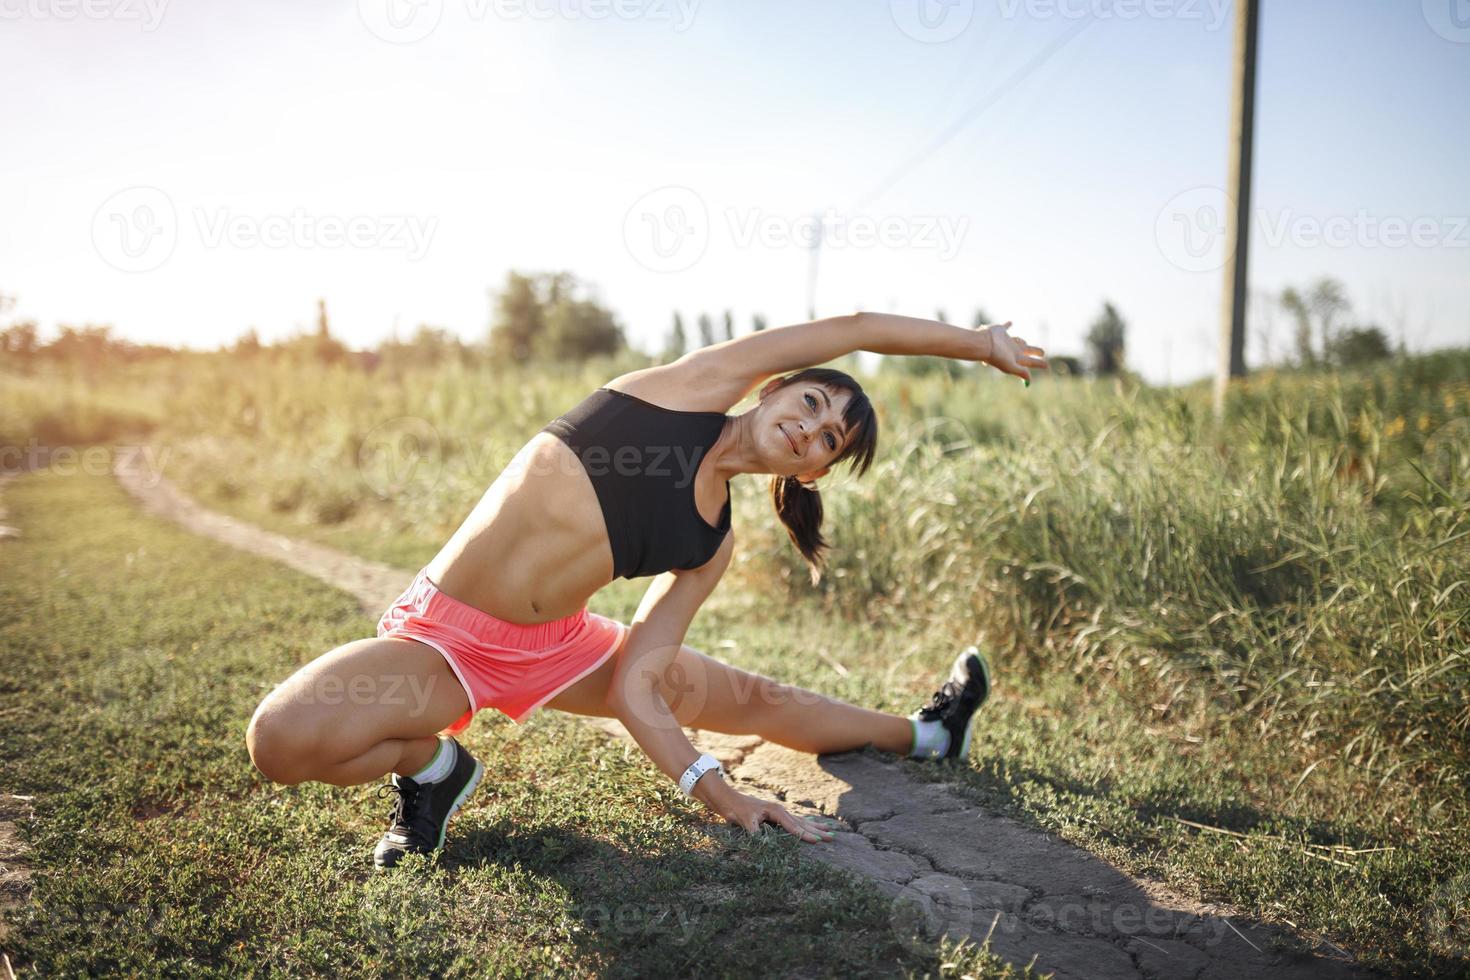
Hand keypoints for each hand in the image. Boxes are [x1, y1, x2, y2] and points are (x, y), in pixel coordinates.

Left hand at [718, 788, 839, 842]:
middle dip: (817, 831)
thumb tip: (764, 844)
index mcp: (776, 811)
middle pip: (802, 823)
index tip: (817, 841)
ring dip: (815, 827)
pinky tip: (811, 825)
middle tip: (832, 837)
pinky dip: (805, 824)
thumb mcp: (745, 821)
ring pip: (801, 822)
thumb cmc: (736, 809)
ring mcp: (779, 813)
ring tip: (830, 831)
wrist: (729, 799)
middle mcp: (780, 811)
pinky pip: (795, 821)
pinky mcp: (776, 816)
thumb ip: (756, 832)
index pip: (793, 826)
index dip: (805, 835)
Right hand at [977, 321, 1048, 381]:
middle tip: (1043, 352)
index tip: (1047, 366)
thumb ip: (1021, 371)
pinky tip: (1011, 322)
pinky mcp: (1000, 331)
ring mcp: (1006, 340)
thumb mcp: (1010, 366)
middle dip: (1034, 351)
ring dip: (1022, 341)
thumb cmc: (996, 356)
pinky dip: (1008, 325)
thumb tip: (1029, 379)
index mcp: (1016, 358)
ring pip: (1017, 341)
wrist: (983, 344)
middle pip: (1027, 351)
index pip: (1031, 362)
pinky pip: (1006, 327)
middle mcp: (1012, 350)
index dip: (1039, 364)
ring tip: (1024, 342)